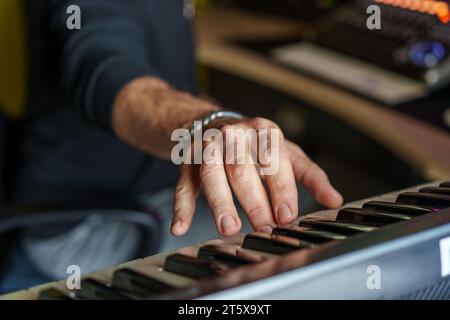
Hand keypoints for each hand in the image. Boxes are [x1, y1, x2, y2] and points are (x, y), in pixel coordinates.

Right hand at [171, 117, 342, 236]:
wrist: (214, 124)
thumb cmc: (256, 143)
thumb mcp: (286, 152)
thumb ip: (309, 175)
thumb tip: (334, 200)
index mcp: (263, 131)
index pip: (273, 158)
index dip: (281, 188)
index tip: (287, 215)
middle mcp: (234, 135)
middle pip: (242, 168)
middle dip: (254, 201)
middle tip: (264, 228)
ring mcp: (208, 147)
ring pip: (211, 173)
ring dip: (220, 201)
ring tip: (229, 227)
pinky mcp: (188, 162)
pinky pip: (183, 184)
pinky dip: (181, 207)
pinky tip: (179, 227)